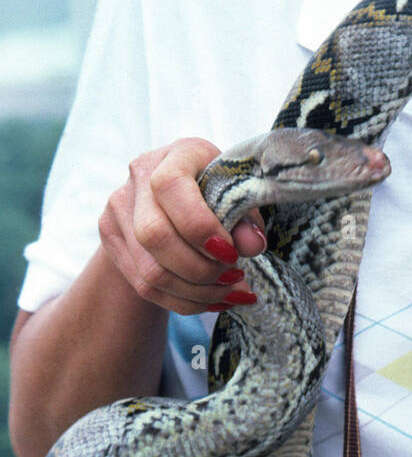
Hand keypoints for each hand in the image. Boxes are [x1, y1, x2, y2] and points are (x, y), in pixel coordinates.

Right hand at [98, 138, 266, 315]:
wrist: (178, 197)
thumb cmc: (218, 189)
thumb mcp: (238, 193)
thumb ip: (247, 217)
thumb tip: (252, 246)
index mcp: (176, 155)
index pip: (170, 187)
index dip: (200, 226)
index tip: (231, 252)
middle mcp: (138, 177)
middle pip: (154, 236)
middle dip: (201, 269)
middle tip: (235, 276)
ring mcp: (119, 211)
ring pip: (150, 270)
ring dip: (197, 292)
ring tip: (229, 293)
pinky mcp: (114, 242)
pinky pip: (146, 286)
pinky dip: (185, 302)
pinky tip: (213, 301)